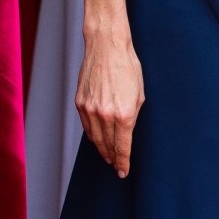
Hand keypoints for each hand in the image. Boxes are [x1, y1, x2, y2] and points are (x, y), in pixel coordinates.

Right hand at [76, 28, 144, 177]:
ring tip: (107, 155)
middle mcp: (105, 115)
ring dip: (101, 149)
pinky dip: (92, 134)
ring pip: (94, 138)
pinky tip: (96, 138)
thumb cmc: (127, 66)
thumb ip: (132, 117)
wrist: (106, 47)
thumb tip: (126, 132)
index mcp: (124, 114)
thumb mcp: (139, 94)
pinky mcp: (80, 102)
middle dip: (113, 158)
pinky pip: (86, 125)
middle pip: (107, 146)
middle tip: (116, 165)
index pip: (122, 147)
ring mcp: (90, 109)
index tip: (123, 171)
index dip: (123, 162)